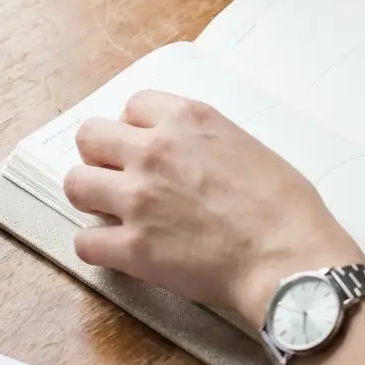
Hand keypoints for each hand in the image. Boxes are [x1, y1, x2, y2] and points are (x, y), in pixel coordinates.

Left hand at [64, 91, 363, 327]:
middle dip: (101, 155)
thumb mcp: (248, 145)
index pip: (133, 105)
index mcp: (187, 120)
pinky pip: (84, 242)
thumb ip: (205, 141)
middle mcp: (155, 151)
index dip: (136, 127)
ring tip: (111, 211)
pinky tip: (117, 250)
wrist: (289, 259)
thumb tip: (190, 155)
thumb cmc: (285, 208)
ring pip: (76, 184)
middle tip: (119, 175)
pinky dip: (98, 247)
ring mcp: (138, 199)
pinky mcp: (133, 247)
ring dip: (92, 197)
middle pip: (91, 136)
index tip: (143, 144)